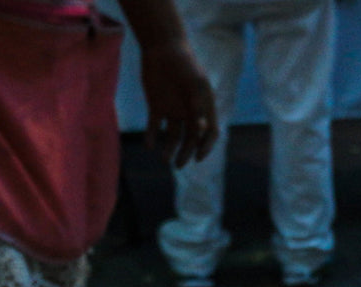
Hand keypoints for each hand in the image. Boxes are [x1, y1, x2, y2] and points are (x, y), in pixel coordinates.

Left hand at [138, 41, 216, 166]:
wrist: (163, 48)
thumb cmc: (184, 64)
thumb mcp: (195, 83)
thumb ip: (198, 105)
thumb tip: (201, 129)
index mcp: (204, 107)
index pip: (210, 133)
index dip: (206, 147)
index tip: (198, 157)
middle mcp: (190, 111)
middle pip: (191, 138)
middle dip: (186, 153)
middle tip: (179, 165)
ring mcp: (173, 110)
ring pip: (173, 136)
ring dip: (170, 149)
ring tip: (164, 159)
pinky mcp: (157, 107)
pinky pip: (155, 126)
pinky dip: (152, 136)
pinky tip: (149, 145)